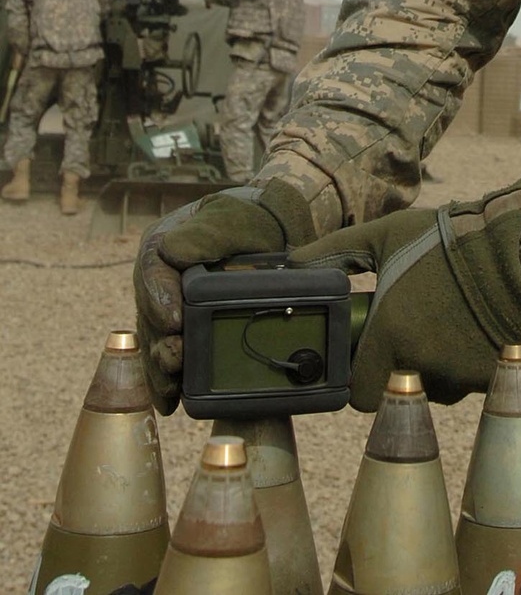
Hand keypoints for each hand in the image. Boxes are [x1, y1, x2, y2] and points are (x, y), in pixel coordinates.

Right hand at [133, 179, 314, 414]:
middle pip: (149, 314)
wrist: (271, 242)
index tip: (173, 320)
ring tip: (171, 385)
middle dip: (160, 340)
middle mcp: (158, 282)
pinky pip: (165, 358)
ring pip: (154, 340)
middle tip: (175, 358)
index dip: (157, 297)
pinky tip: (169, 401)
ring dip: (160, 366)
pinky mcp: (180, 334)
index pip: (152, 271)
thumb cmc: (248, 224)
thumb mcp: (231, 219)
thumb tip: (172, 251)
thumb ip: (206, 233)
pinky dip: (165, 380)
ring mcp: (166, 310)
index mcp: (163, 247)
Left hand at [289, 181, 520, 410]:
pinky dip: (464, 364)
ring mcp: (458, 376)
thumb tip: (291, 262)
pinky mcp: (489, 377)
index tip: (366, 357)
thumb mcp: (385, 235)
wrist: (519, 252)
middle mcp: (421, 365)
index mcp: (390, 335)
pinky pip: (466, 383)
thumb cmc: (446, 241)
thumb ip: (335, 252)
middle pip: (397, 392)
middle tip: (407, 335)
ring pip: (434, 389)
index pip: (359, 394)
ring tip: (444, 324)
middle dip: (397, 371)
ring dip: (432, 369)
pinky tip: (470, 329)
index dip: (360, 379)